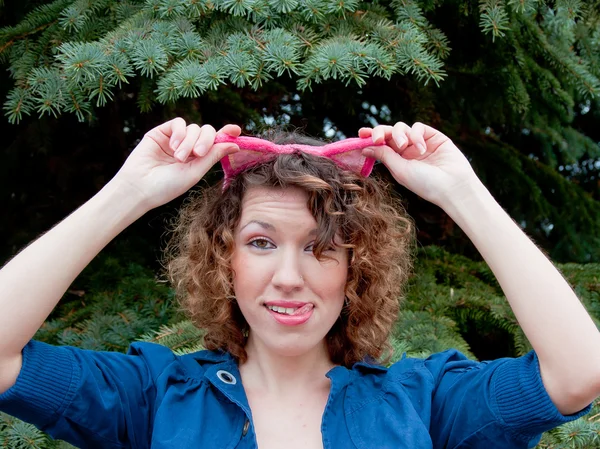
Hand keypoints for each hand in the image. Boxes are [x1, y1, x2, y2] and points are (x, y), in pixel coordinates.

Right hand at [112, 117, 240, 210]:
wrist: (140, 187)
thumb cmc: (167, 186)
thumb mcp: (195, 172)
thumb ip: (213, 156)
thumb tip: (235, 144)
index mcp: (199, 159)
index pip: (216, 142)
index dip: (227, 134)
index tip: (237, 130)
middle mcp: (189, 147)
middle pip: (207, 132)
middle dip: (206, 141)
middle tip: (198, 154)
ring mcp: (175, 139)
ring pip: (194, 127)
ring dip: (190, 141)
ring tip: (179, 157)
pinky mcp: (162, 132)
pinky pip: (179, 123)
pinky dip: (180, 133)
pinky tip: (173, 147)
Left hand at [360, 122, 479, 207]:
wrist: (452, 185)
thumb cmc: (425, 183)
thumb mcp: (400, 170)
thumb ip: (384, 155)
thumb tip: (365, 147)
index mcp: (397, 161)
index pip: (381, 145)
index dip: (371, 138)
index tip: (361, 133)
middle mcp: (407, 151)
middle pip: (388, 133)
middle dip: (380, 132)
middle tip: (377, 137)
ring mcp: (420, 142)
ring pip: (401, 128)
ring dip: (399, 134)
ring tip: (404, 146)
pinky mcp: (433, 136)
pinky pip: (418, 127)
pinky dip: (416, 135)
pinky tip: (421, 148)